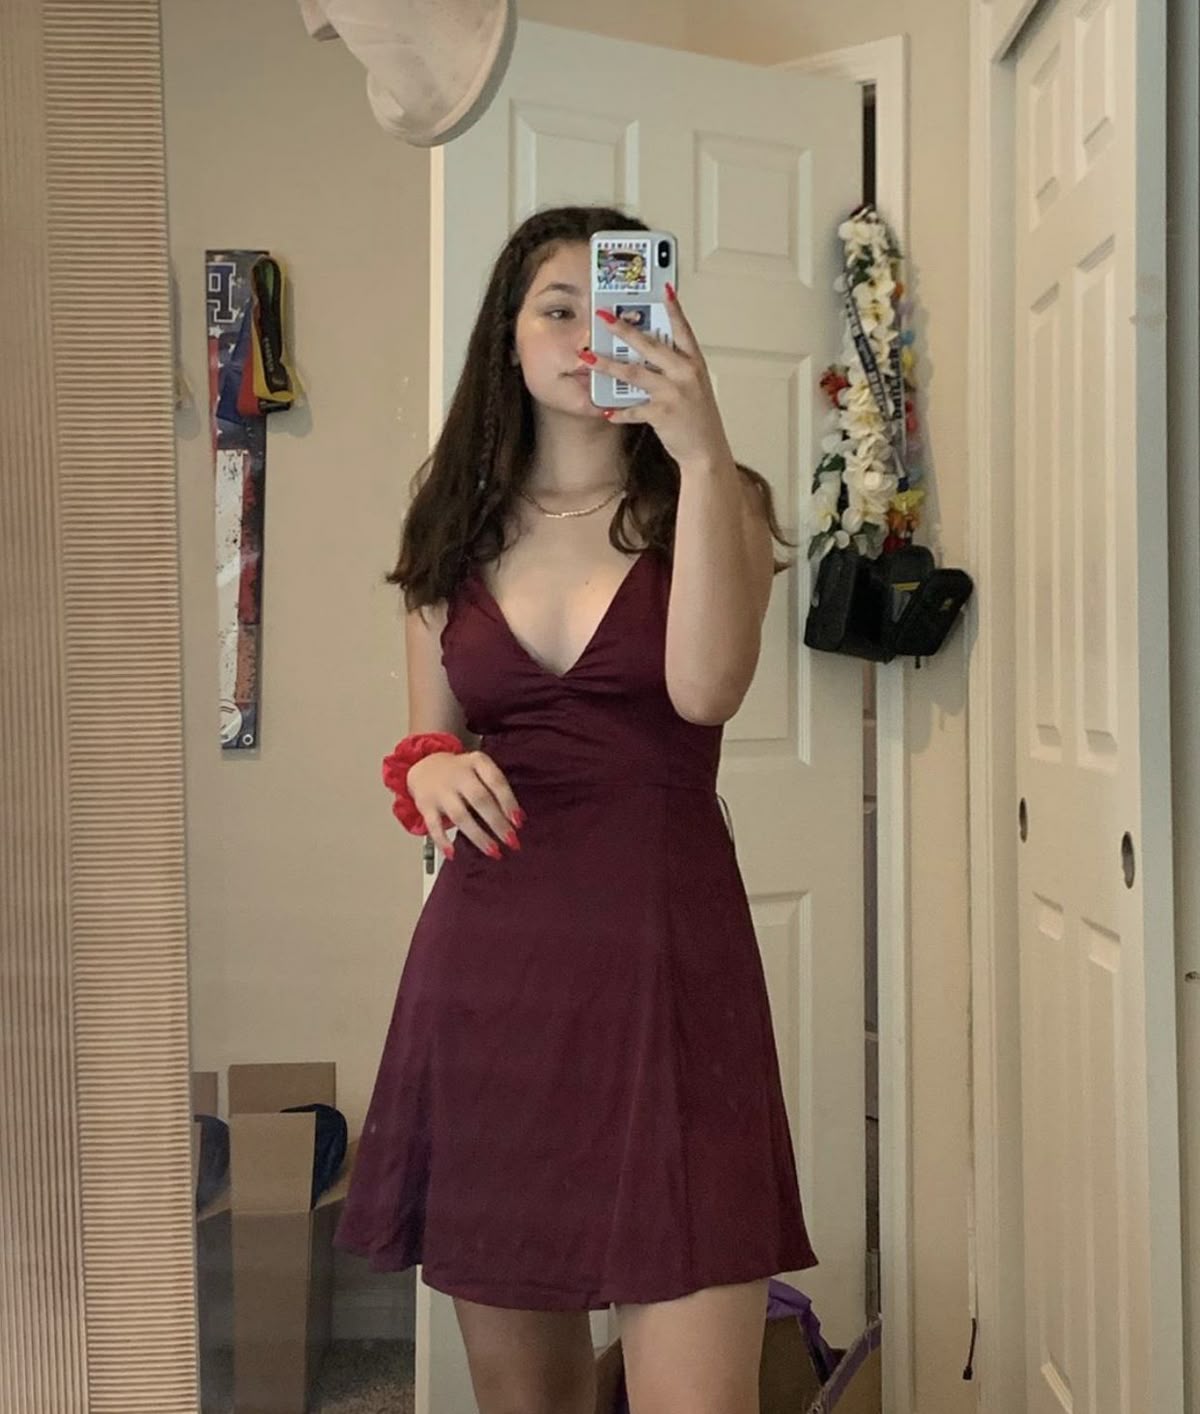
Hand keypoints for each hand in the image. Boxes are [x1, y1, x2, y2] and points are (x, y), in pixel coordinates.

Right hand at [407, 750, 523, 861]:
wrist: (425, 766)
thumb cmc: (462, 773)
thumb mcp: (481, 770)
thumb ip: (498, 790)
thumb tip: (519, 819)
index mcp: (477, 762)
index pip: (496, 781)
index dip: (508, 802)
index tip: (519, 822)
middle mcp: (458, 774)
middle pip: (480, 799)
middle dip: (497, 823)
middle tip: (511, 841)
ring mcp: (441, 790)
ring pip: (460, 815)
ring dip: (478, 836)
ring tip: (493, 851)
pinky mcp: (425, 805)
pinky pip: (434, 825)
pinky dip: (442, 840)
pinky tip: (453, 854)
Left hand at [584, 287, 733, 469]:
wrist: (707, 450)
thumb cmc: (698, 418)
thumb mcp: (693, 386)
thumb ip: (674, 368)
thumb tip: (648, 353)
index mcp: (693, 363)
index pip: (683, 329)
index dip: (673, 308)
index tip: (663, 288)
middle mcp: (685, 373)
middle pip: (649, 345)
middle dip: (623, 329)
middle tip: (603, 316)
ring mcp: (674, 392)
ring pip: (634, 373)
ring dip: (608, 365)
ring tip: (588, 358)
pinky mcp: (662, 413)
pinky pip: (633, 408)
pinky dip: (619, 411)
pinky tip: (606, 410)